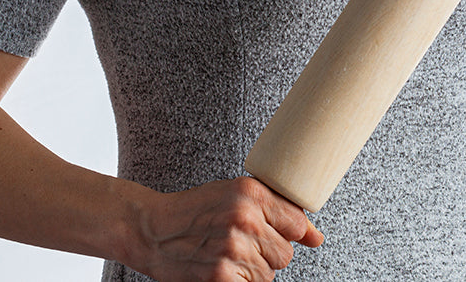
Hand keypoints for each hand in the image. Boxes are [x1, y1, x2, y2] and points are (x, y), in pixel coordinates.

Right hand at [129, 177, 323, 281]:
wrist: (150, 230)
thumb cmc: (196, 211)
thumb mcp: (236, 197)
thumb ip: (279, 212)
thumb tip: (316, 238)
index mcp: (251, 192)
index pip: (297, 223)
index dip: (283, 233)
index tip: (264, 233)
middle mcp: (244, 218)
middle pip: (285, 253)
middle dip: (266, 254)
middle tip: (236, 245)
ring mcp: (233, 249)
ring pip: (269, 274)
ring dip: (252, 271)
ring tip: (225, 256)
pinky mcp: (221, 277)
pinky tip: (222, 271)